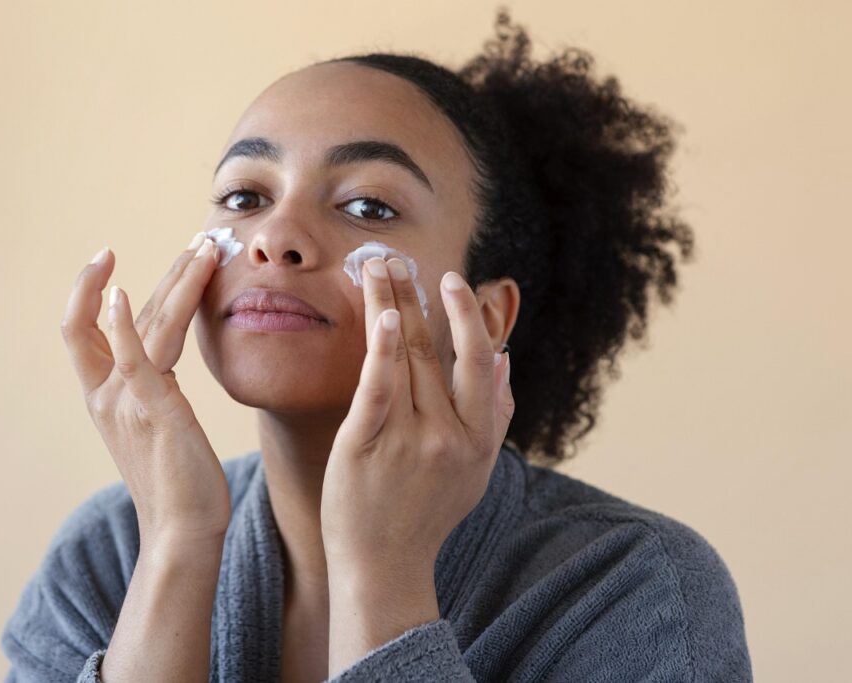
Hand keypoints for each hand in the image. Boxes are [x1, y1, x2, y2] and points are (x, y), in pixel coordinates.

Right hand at [60, 235, 230, 553]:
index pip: (79, 328)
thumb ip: (152, 384)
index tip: (105, 257)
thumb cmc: (176, 478)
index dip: (86, 289)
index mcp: (104, 395)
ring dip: (177, 280)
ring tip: (205, 248)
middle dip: (162, 272)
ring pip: (146, 324)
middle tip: (197, 239)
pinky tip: (122, 293)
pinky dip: (124, 324)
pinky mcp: (154, 412)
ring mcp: (127, 402)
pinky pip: (135, 359)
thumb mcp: (157, 421)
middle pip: (119, 315)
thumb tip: (162, 355)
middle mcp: (107, 394)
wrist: (183, 529)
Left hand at [321, 256, 513, 578]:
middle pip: (437, 350)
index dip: (469, 317)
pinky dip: (382, 348)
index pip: (481, 363)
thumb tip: (509, 359)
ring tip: (374, 267)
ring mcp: (408, 440)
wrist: (384, 566)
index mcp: (479, 439)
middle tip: (400, 258)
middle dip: (419, 297)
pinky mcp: (366, 445)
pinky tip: (383, 314)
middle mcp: (449, 436)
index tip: (452, 282)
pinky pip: (377, 388)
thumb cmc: (427, 514)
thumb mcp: (476, 470)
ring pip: (405, 357)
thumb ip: (496, 416)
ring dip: (390, 304)